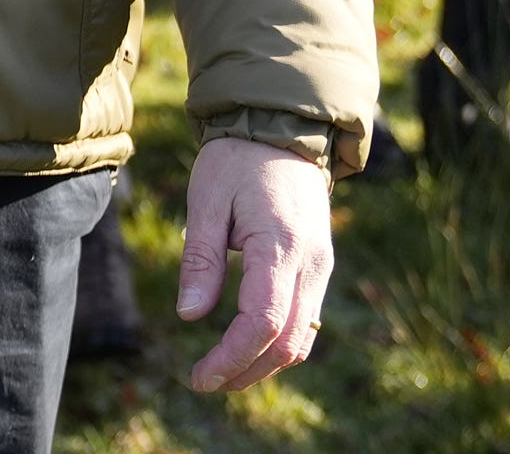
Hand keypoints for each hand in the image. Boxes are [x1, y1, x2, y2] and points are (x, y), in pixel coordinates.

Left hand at [175, 136, 333, 392]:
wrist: (283, 129)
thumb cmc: (238, 161)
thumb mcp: (207, 201)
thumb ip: (201, 259)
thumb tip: (189, 315)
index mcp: (280, 246)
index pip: (261, 322)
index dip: (231, 357)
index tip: (199, 375)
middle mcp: (310, 264)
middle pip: (286, 342)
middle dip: (245, 371)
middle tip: (203, 380)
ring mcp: (321, 267)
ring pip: (301, 338)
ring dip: (264, 364)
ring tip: (221, 371)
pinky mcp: (319, 267)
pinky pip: (306, 320)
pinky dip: (278, 344)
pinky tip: (247, 346)